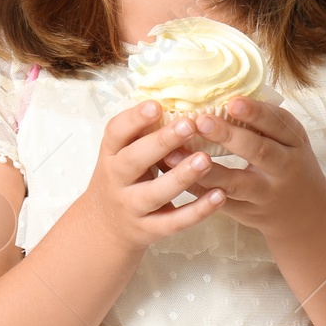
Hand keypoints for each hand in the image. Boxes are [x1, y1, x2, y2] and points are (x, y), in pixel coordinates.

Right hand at [80, 99, 227, 253]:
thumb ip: (141, 132)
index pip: (115, 133)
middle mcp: (116, 180)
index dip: (134, 120)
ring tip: (206, 159)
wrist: (105, 226)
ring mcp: (131, 206)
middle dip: (160, 143)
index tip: (156, 105)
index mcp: (110, 154)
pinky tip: (219, 196)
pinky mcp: (149, 230)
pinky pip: (174, 222)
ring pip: (154, 193)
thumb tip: (175, 96)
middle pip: (133, 161)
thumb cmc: (123, 178)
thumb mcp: (121, 153)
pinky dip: (197, 211)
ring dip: (181, 177)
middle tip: (189, 125)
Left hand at [158, 97, 325, 239]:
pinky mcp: (245, 212)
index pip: (279, 124)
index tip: (232, 100)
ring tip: (173, 154)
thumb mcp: (288, 140)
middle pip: (259, 152)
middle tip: (200, 120)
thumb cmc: (287, 163)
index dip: (256, 112)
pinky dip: (194, 188)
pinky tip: (172, 175)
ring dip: (204, 169)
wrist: (306, 215)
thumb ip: (262, 121)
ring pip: (235, 183)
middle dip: (230, 137)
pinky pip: (216, 201)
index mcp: (294, 143)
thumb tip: (218, 88)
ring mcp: (264, 194)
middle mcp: (283, 169)